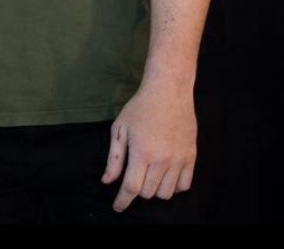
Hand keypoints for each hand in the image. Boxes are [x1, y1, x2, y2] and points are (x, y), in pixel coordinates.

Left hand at [101, 81, 196, 211]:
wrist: (168, 91)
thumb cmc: (140, 108)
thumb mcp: (120, 128)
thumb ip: (115, 158)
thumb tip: (107, 181)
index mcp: (142, 152)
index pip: (131, 188)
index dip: (123, 201)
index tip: (117, 207)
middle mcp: (162, 160)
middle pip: (148, 193)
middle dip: (137, 190)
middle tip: (133, 175)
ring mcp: (179, 160)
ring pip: (166, 193)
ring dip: (155, 189)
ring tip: (149, 174)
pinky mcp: (191, 157)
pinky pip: (184, 186)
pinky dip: (174, 186)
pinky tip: (166, 175)